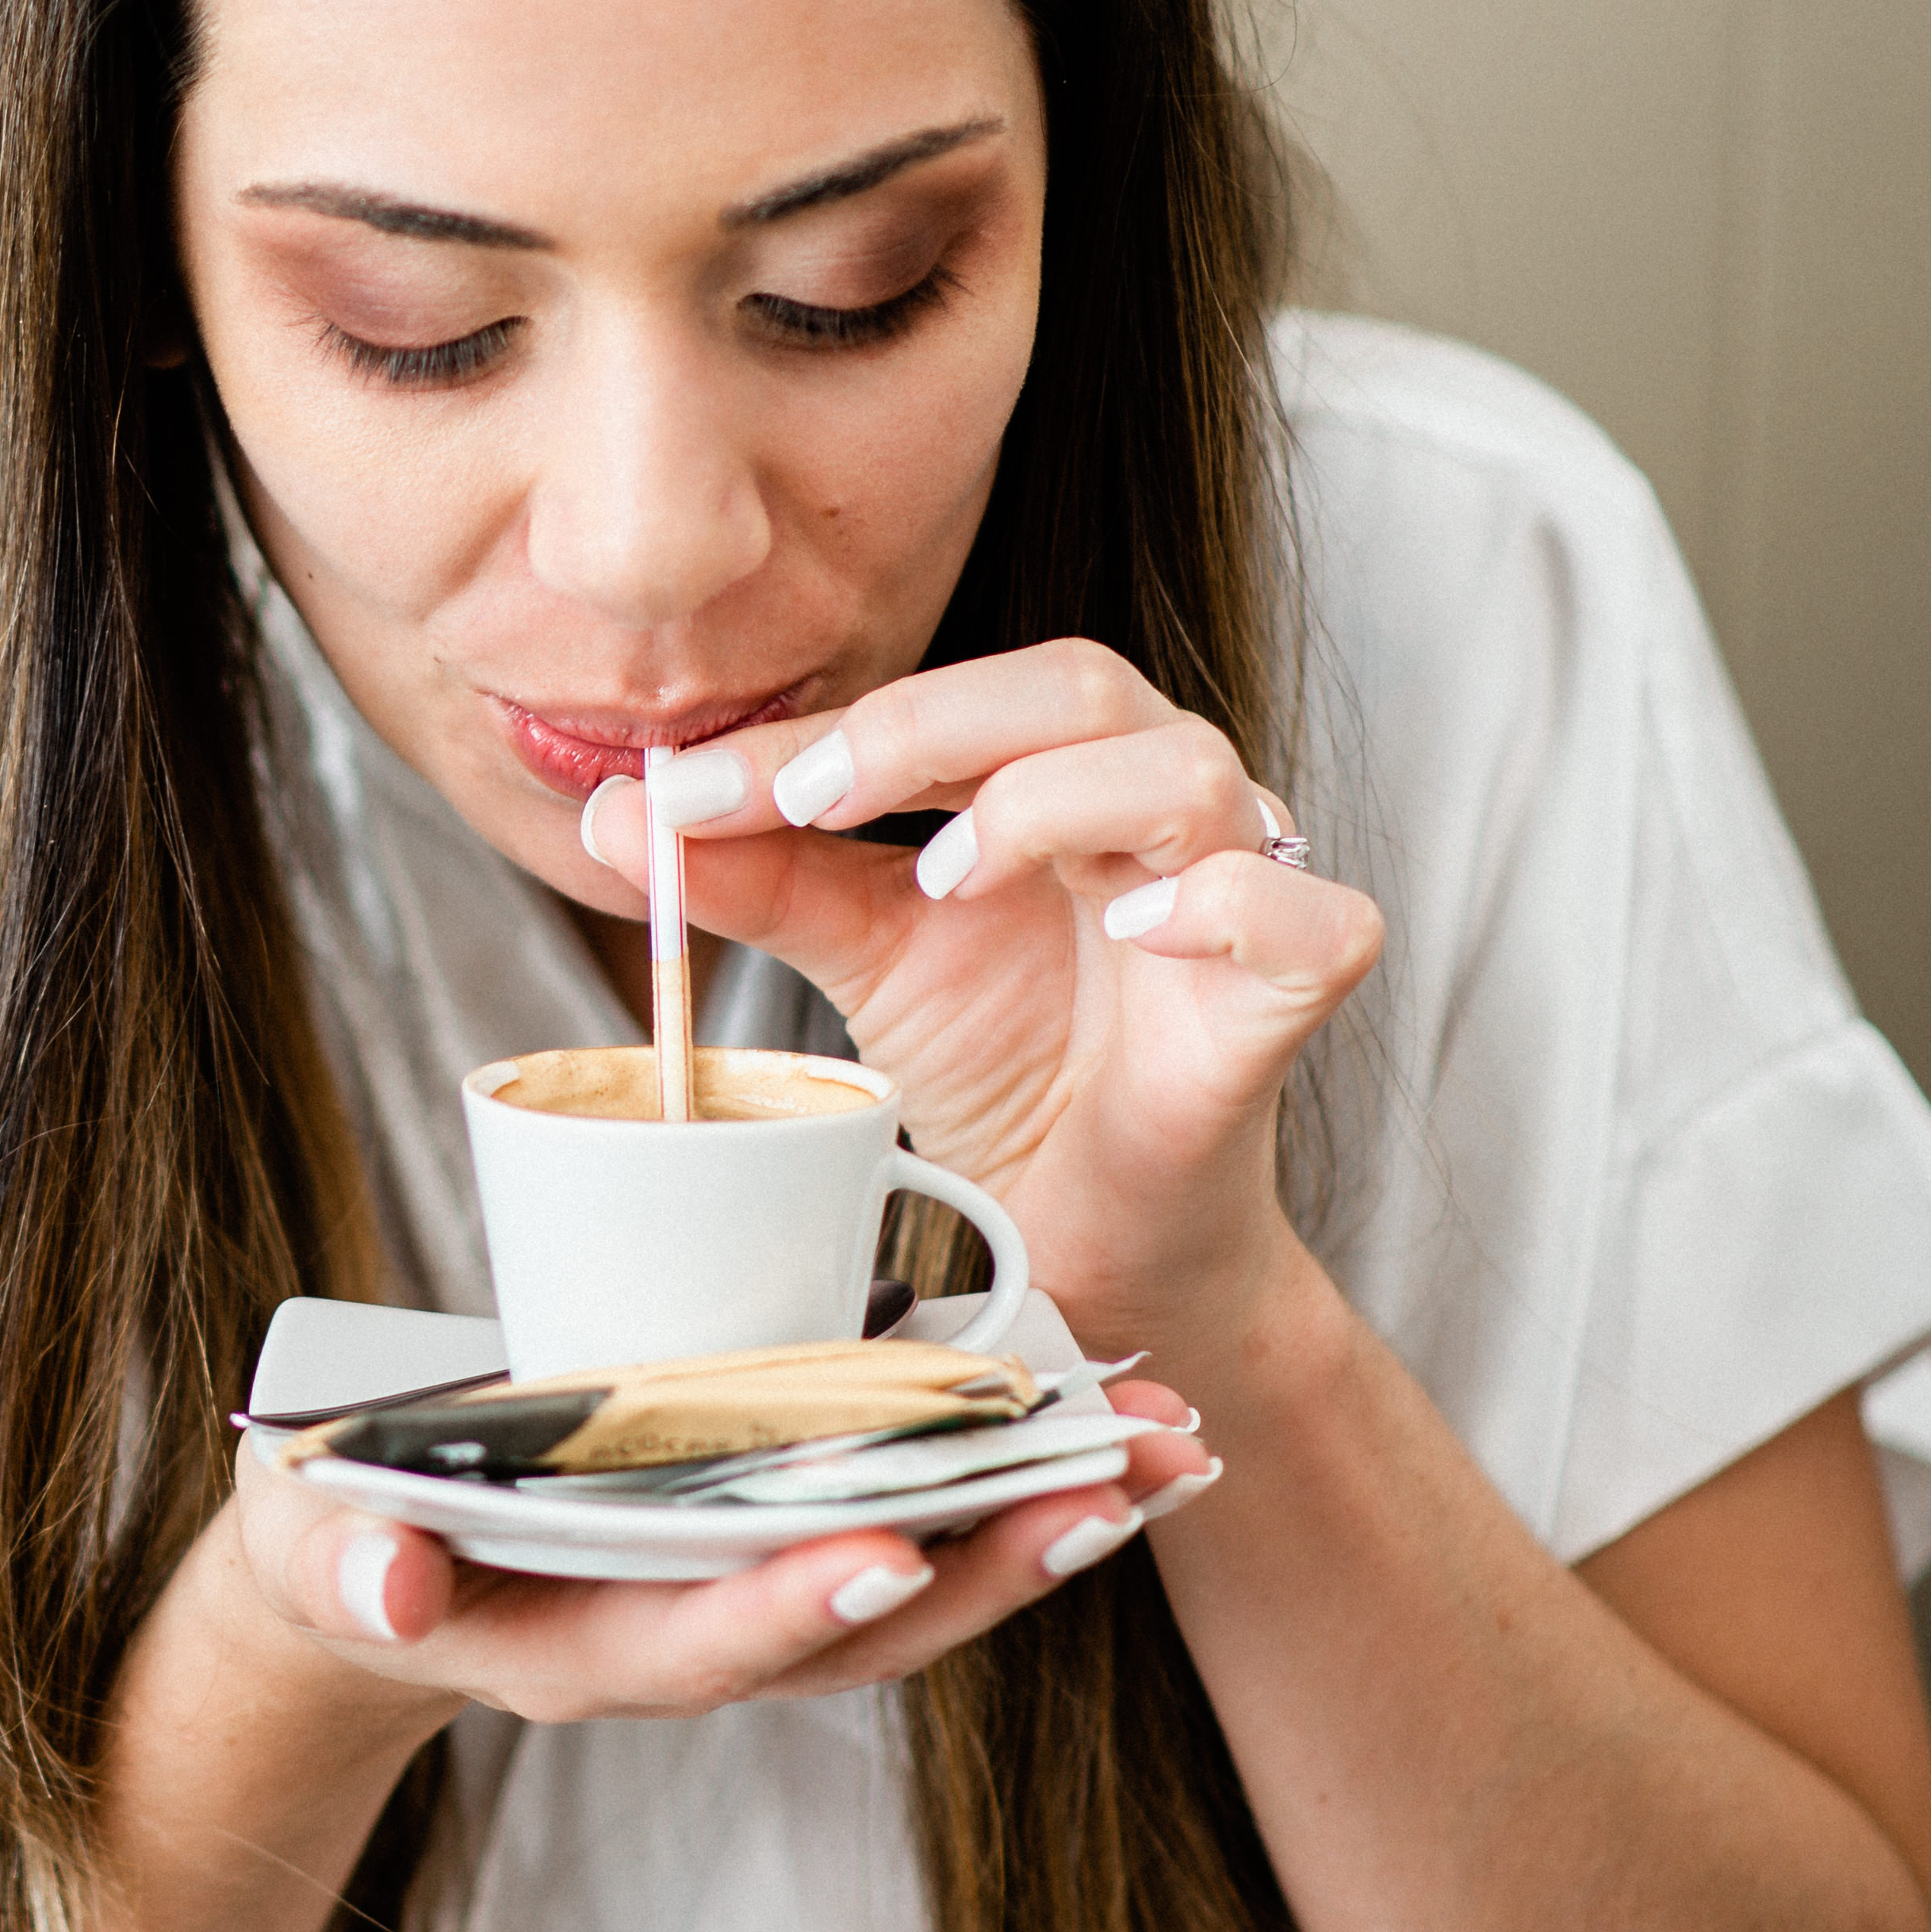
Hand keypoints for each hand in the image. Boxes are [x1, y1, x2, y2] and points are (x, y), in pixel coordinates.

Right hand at [210, 1380, 1217, 1730]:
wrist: (374, 1567)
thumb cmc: (341, 1541)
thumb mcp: (318, 1550)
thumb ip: (345, 1565)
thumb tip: (379, 1586)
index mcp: (583, 1650)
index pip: (707, 1642)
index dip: (796, 1603)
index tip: (894, 1553)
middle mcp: (694, 1641)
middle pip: (861, 1628)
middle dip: (994, 1567)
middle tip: (1114, 1492)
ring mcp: (749, 1599)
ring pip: (920, 1587)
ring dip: (1045, 1526)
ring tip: (1168, 1450)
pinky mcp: (781, 1541)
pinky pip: (920, 1525)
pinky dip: (1018, 1482)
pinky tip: (1113, 1422)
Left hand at [590, 641, 1381, 1351]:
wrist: (1082, 1244)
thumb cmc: (1007, 1075)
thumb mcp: (861, 959)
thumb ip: (762, 877)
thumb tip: (620, 811)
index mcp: (1064, 772)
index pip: (961, 697)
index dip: (833, 726)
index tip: (697, 786)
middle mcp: (1161, 806)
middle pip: (1080, 687)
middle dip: (926, 729)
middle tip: (805, 798)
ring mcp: (1243, 892)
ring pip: (1188, 770)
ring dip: (1047, 801)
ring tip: (943, 878)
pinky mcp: (1289, 998)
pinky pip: (1310, 916)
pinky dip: (1221, 905)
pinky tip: (1132, 927)